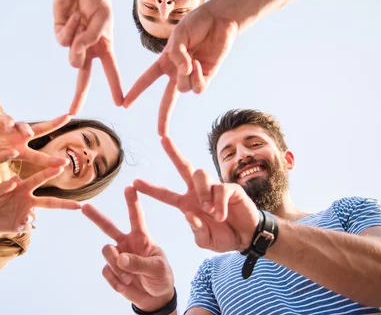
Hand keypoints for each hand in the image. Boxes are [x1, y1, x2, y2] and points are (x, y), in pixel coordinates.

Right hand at [0, 113, 70, 168]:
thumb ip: (2, 159)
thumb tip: (14, 153)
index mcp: (20, 151)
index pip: (39, 156)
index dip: (51, 160)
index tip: (66, 163)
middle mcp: (18, 138)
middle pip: (41, 130)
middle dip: (54, 124)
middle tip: (68, 117)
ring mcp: (10, 128)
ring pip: (24, 126)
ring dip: (26, 129)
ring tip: (28, 134)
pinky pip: (6, 120)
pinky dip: (8, 122)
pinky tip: (8, 125)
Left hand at [0, 166, 80, 236]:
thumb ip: (4, 186)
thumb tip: (16, 179)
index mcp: (23, 187)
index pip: (39, 179)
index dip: (49, 173)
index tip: (61, 167)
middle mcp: (28, 199)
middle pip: (50, 202)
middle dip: (65, 204)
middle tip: (79, 206)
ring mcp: (25, 213)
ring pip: (38, 216)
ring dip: (33, 217)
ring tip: (25, 217)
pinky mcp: (20, 224)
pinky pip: (28, 226)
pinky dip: (25, 225)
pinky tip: (18, 223)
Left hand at [54, 0, 123, 114]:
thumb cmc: (97, 0)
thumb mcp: (103, 18)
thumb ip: (93, 37)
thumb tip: (77, 52)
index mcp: (104, 47)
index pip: (111, 71)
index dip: (116, 87)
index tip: (120, 103)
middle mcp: (88, 49)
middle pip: (83, 77)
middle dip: (78, 95)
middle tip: (73, 111)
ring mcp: (73, 43)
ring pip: (74, 59)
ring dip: (79, 44)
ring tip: (83, 24)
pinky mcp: (60, 35)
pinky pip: (64, 41)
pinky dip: (71, 27)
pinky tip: (74, 16)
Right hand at [82, 187, 174, 311]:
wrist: (155, 298)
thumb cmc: (161, 277)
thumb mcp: (158, 269)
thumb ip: (140, 263)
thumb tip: (120, 258)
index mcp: (142, 238)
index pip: (136, 217)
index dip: (132, 202)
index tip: (129, 187)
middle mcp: (127, 243)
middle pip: (108, 227)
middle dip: (96, 217)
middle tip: (85, 207)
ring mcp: (118, 256)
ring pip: (107, 251)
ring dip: (117, 265)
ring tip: (130, 277)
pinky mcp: (111, 270)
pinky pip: (106, 270)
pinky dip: (116, 280)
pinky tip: (125, 285)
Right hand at [123, 3, 237, 135]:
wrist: (220, 19)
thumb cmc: (197, 23)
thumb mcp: (179, 35)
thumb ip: (177, 53)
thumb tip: (183, 71)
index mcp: (165, 61)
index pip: (147, 79)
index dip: (136, 91)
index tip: (125, 104)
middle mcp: (177, 72)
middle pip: (167, 100)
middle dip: (163, 117)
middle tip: (160, 134)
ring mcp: (193, 76)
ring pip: (183, 89)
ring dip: (185, 77)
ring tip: (193, 59)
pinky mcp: (207, 77)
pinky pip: (198, 87)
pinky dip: (198, 77)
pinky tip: (200, 63)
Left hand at [134, 136, 259, 252]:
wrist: (247, 238)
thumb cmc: (224, 237)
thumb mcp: (206, 241)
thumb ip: (197, 231)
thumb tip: (189, 214)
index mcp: (187, 203)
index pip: (165, 193)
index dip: (151, 188)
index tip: (134, 182)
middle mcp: (198, 192)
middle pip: (184, 166)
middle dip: (173, 152)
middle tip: (163, 138)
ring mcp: (214, 188)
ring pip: (200, 174)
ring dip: (202, 192)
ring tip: (209, 210)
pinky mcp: (230, 188)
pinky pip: (221, 189)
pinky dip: (220, 203)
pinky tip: (221, 215)